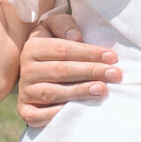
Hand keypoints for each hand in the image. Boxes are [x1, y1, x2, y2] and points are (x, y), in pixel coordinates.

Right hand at [16, 8, 119, 127]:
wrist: (35, 70)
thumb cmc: (53, 46)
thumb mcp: (54, 28)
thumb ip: (64, 25)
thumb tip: (76, 36)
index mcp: (33, 48)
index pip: (64, 50)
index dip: (89, 53)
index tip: (112, 57)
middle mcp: (27, 70)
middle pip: (62, 71)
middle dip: (91, 72)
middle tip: (115, 74)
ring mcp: (25, 92)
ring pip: (53, 93)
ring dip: (79, 92)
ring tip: (102, 89)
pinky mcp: (25, 110)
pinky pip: (38, 116)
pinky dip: (55, 115)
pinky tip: (75, 111)